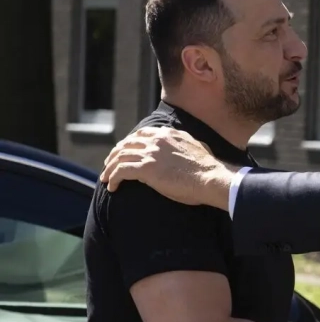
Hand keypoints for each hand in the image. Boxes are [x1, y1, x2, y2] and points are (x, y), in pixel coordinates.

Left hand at [100, 127, 235, 209]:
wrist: (211, 177)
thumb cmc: (208, 168)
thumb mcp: (196, 147)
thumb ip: (183, 144)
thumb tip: (182, 148)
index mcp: (168, 134)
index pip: (141, 134)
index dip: (129, 143)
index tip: (124, 152)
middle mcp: (157, 140)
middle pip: (126, 144)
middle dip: (115, 154)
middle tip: (109, 165)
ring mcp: (151, 154)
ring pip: (120, 157)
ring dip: (110, 168)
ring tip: (106, 178)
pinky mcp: (146, 169)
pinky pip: (121, 171)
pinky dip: (113, 178)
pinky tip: (112, 187)